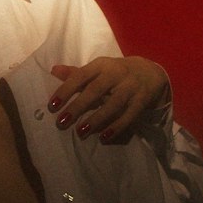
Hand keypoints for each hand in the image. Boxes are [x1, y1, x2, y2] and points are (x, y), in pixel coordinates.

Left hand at [48, 56, 168, 143]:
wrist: (150, 72)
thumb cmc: (115, 73)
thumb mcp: (98, 69)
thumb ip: (76, 73)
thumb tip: (53, 71)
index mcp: (101, 65)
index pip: (81, 75)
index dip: (66, 90)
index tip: (52, 106)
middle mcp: (116, 74)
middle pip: (96, 90)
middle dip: (78, 107)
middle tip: (61, 123)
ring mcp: (130, 87)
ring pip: (113, 104)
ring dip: (96, 119)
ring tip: (81, 133)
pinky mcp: (141, 101)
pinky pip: (129, 116)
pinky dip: (116, 127)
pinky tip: (103, 138)